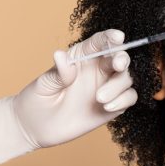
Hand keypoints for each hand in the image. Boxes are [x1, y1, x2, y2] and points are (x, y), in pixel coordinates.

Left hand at [0, 29, 136, 163]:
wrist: (35, 128)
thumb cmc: (36, 100)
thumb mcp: (44, 85)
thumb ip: (58, 73)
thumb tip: (61, 56)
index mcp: (81, 57)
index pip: (100, 42)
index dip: (111, 37)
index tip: (117, 37)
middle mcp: (97, 70)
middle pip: (119, 58)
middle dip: (122, 59)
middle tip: (117, 65)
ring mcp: (106, 88)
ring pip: (126, 78)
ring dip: (118, 86)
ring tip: (99, 99)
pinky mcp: (112, 106)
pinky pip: (128, 98)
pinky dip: (123, 100)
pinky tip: (107, 107)